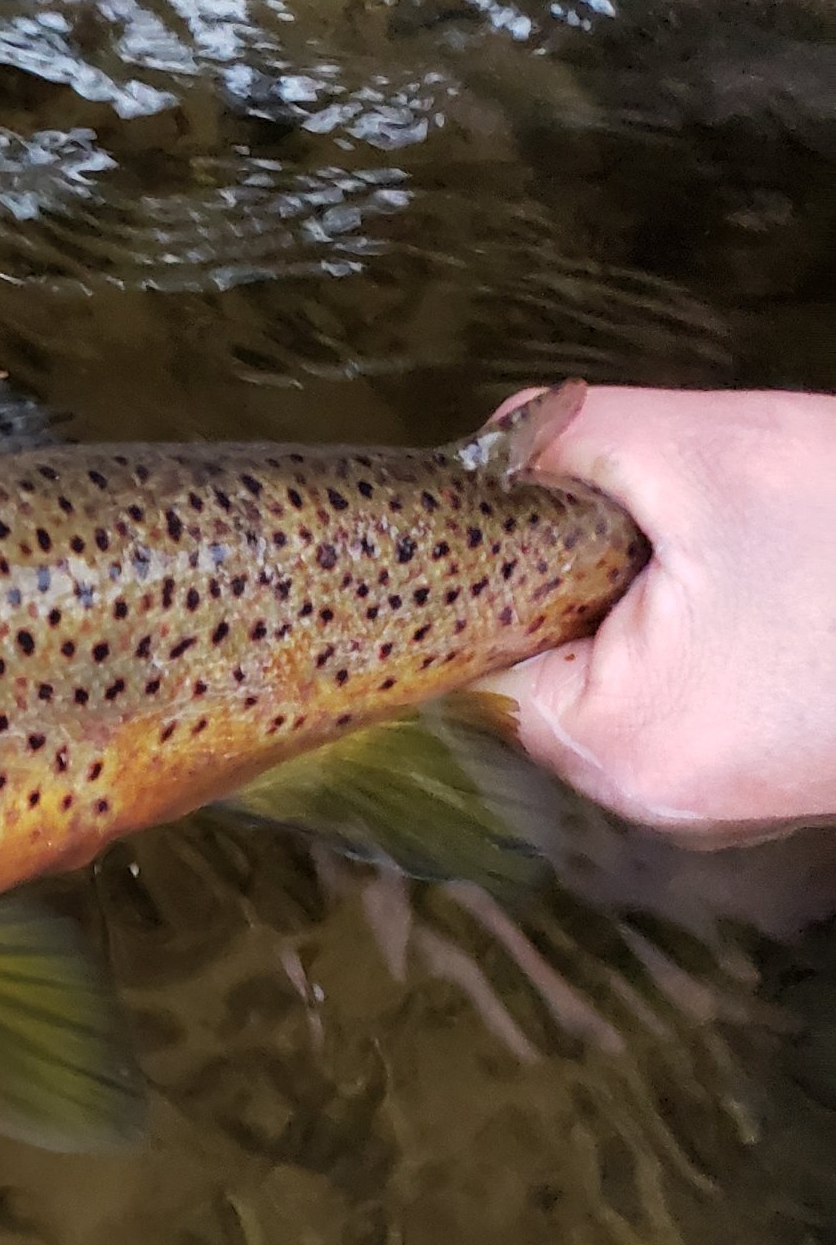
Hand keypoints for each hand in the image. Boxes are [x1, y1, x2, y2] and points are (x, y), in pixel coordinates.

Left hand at [484, 385, 835, 842]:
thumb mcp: (707, 453)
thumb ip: (570, 442)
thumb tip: (496, 449)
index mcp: (609, 741)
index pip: (477, 654)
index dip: (497, 571)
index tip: (542, 512)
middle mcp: (645, 797)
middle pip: (547, 670)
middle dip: (583, 583)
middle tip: (667, 523)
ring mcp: (711, 802)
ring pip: (621, 681)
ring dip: (648, 607)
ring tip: (732, 557)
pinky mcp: (766, 780)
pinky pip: (689, 700)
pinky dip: (704, 639)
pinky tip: (767, 593)